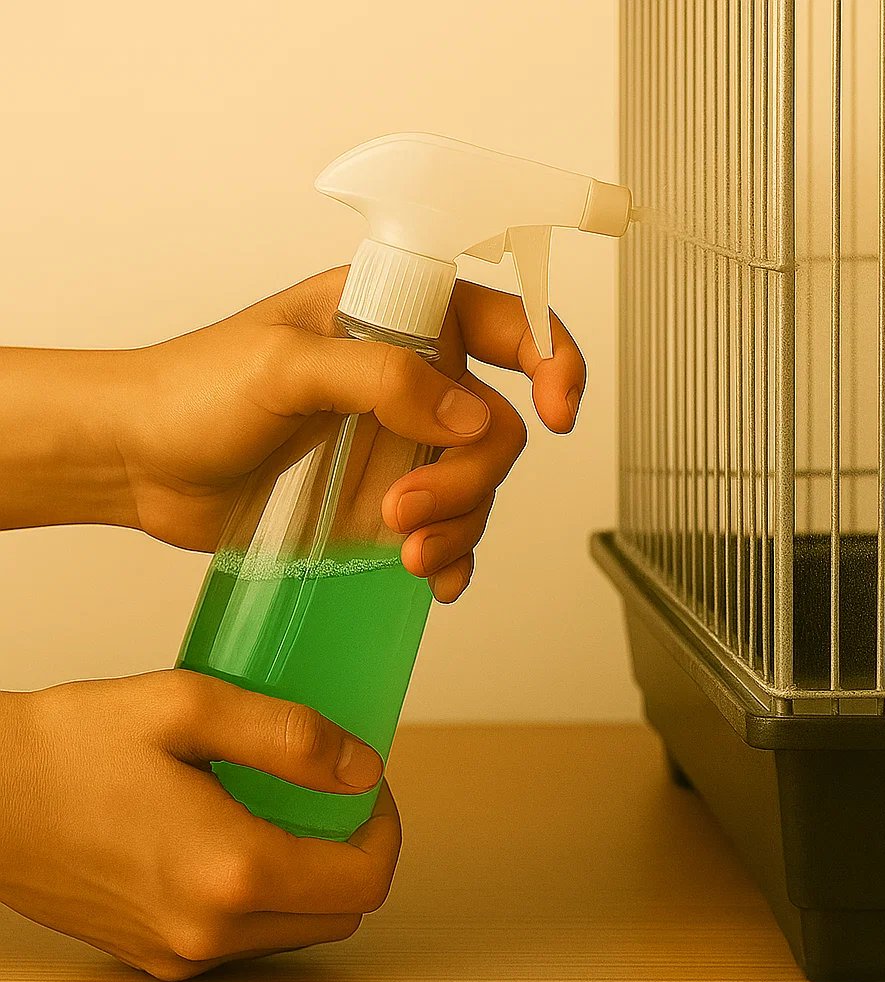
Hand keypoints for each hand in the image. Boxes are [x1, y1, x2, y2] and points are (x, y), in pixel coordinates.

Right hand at [0, 671, 400, 980]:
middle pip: (339, 915)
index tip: (367, 781)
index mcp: (228, 872)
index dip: (385, 828)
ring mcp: (178, 952)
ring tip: (288, 805)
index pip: (364, 882)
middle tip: (334, 790)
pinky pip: (246, 936)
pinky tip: (243, 833)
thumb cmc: (73, 746)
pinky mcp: (154, 953)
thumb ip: (290, 737)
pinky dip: (269, 892)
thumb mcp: (191, 707)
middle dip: (356, 852)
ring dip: (315, 875)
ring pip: (295, 930)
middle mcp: (207, 930)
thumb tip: (361, 768)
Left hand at [114, 267, 585, 600]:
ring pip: (475, 486)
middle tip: (405, 512)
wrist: (139, 464)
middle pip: (494, 428)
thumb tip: (467, 416)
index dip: (551, 356)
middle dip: (469, 480)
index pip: (502, 321)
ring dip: (457, 524)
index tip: (561, 407)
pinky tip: (432, 577)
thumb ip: (381, 377)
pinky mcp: (378, 495)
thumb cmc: (190, 393)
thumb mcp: (282, 367)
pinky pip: (444, 526)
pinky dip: (451, 554)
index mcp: (390, 317)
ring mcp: (395, 442)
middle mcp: (406, 379)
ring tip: (405, 552)